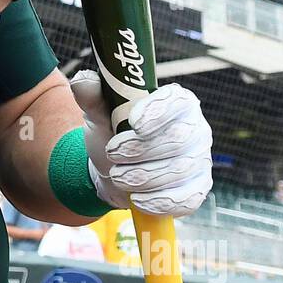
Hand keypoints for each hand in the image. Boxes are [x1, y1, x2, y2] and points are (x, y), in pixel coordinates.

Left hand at [71, 71, 212, 216]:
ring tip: (118, 176)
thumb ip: (92, 96)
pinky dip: (160, 201)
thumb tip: (83, 80)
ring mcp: (200, 159)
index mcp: (175, 102)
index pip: (177, 101)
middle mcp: (194, 127)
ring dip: (144, 177)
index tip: (133, 124)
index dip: (158, 112)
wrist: (114, 170)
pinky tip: (139, 200)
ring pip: (180, 169)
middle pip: (179, 139)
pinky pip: (188, 198)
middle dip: (141, 150)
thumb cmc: (112, 134)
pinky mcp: (198, 188)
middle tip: (112, 154)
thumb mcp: (99, 113)